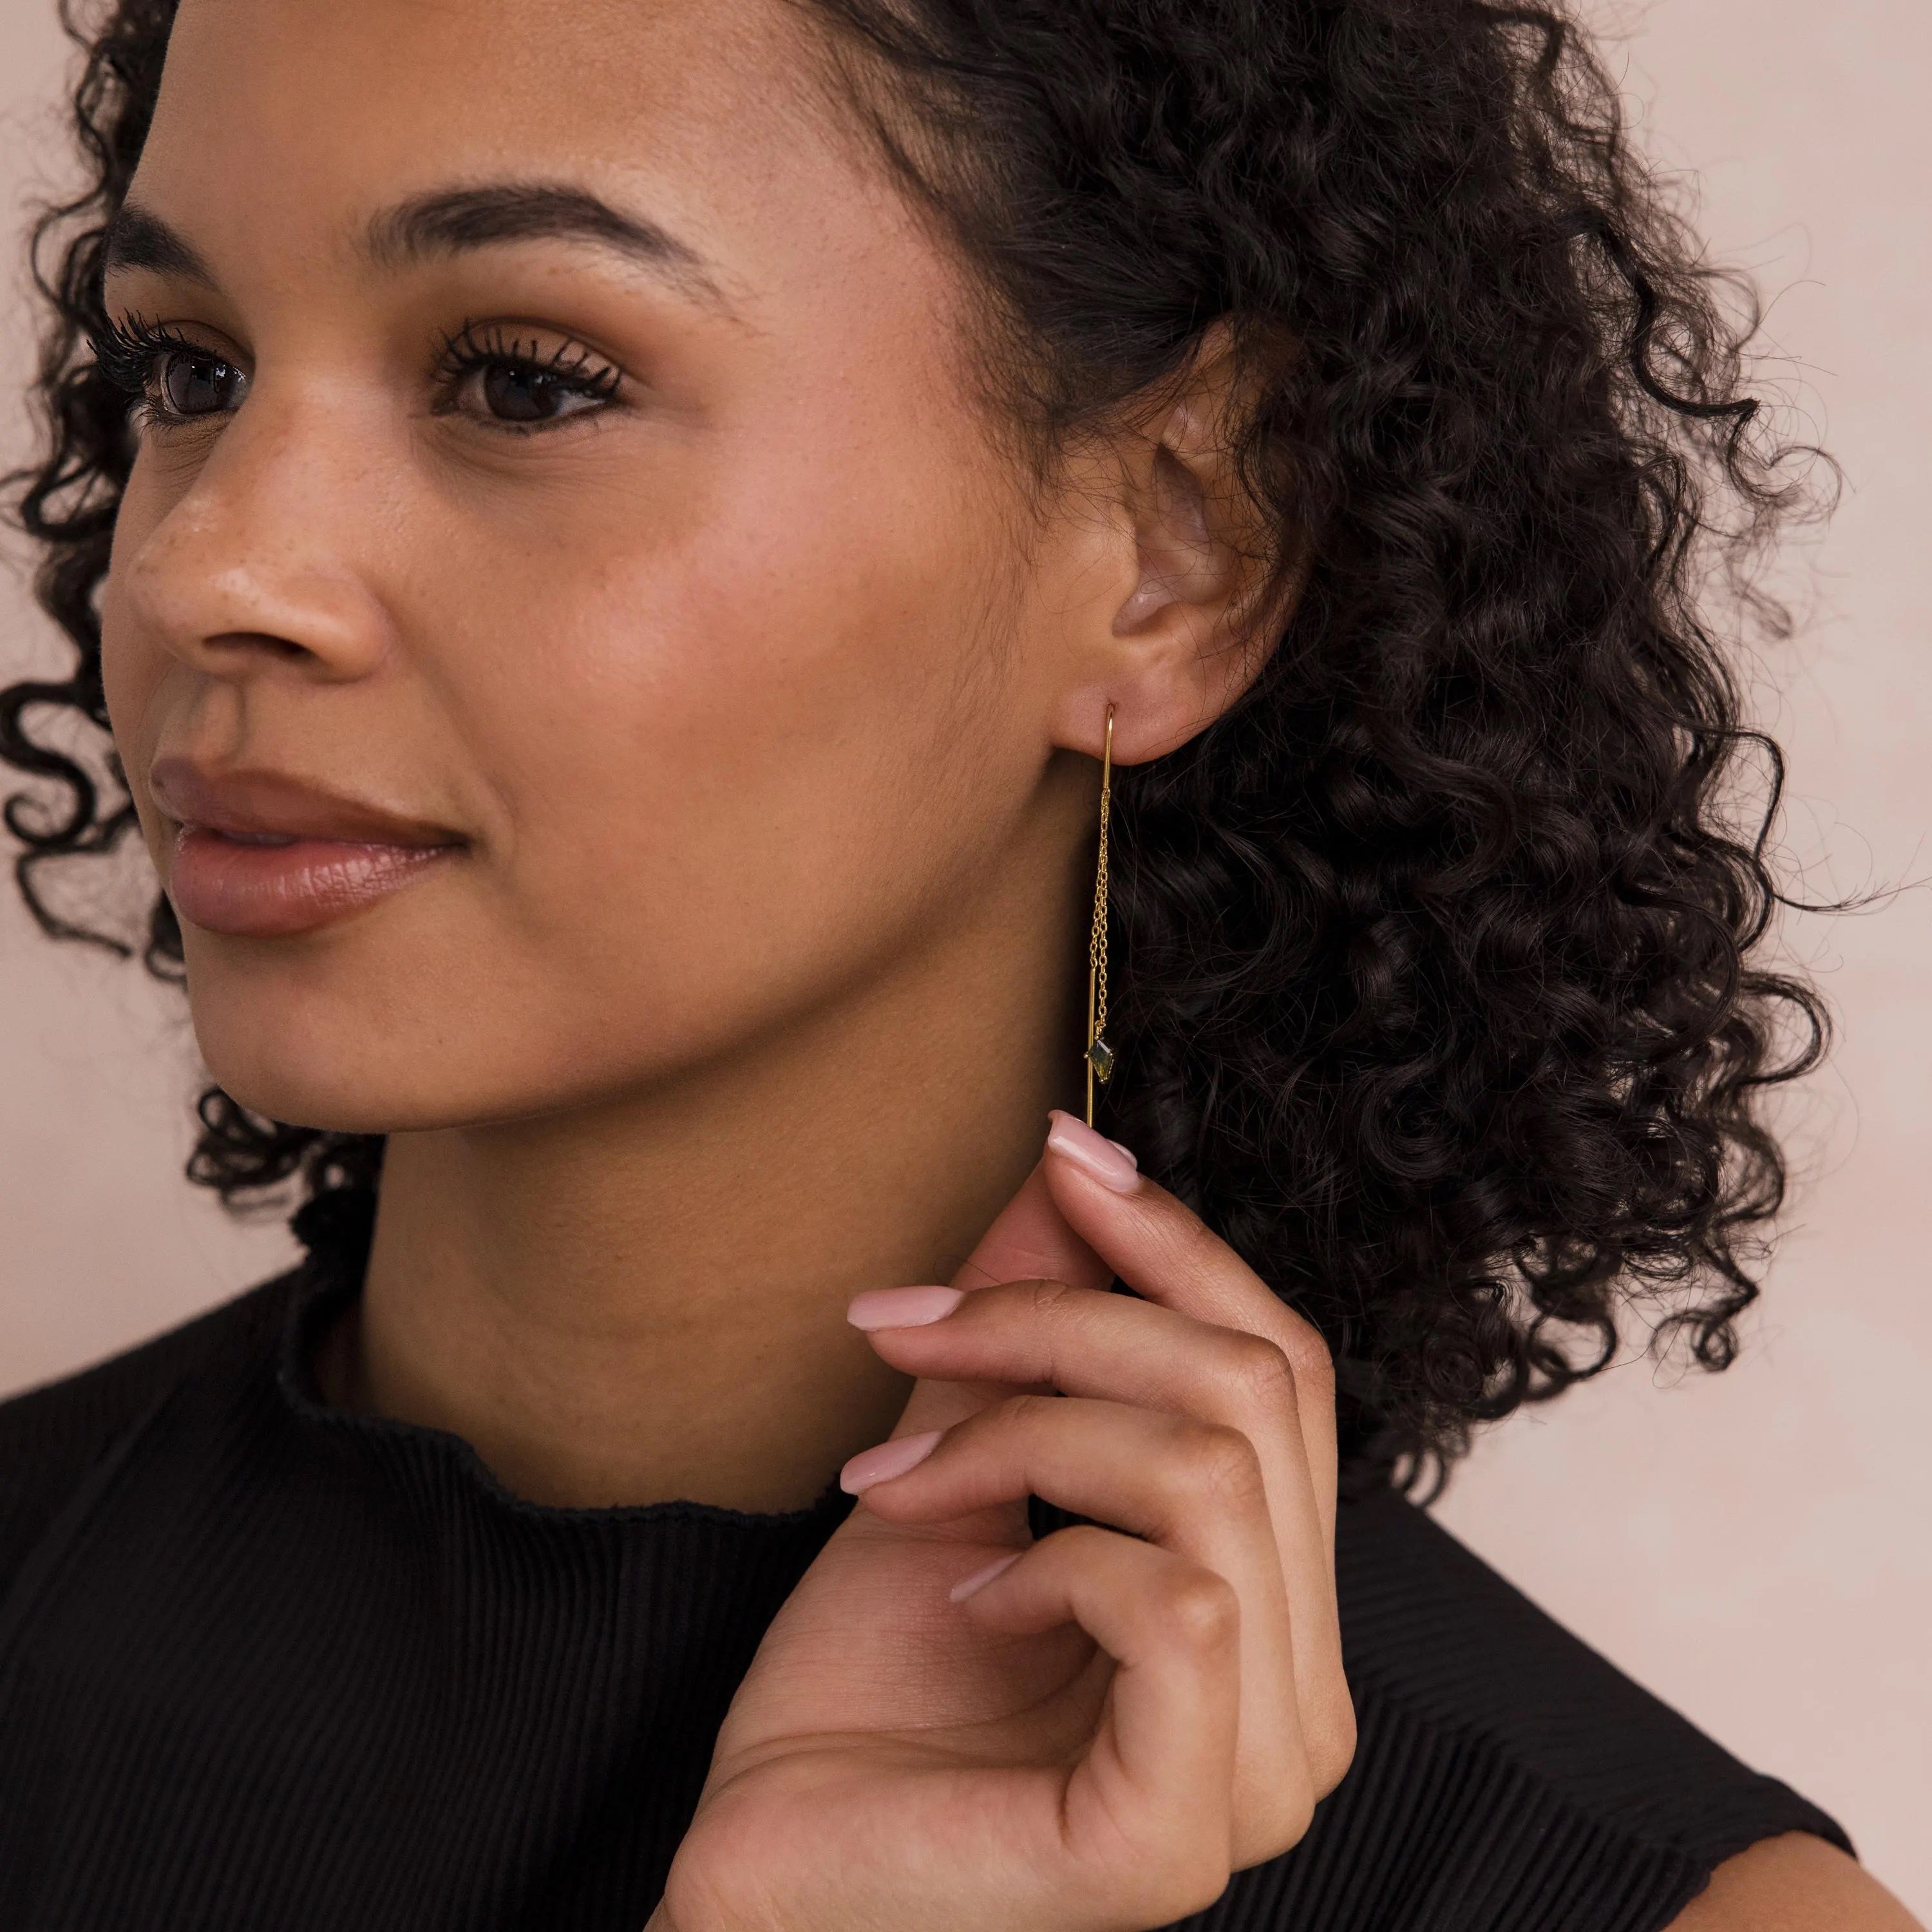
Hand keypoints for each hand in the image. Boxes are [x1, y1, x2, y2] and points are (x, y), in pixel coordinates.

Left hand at [652, 1110, 1353, 1931]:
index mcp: (1274, 1607)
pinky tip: (966, 1600)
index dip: (1179, 1243)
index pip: (1285, 1371)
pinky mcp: (1181, 1834)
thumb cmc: (863, 1700)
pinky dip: (1050, 1560)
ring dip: (1026, 1428)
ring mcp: (1259, 1776)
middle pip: (1254, 1393)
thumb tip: (1068, 1164)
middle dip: (1067, 1317)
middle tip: (913, 1323)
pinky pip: (1180, 1603)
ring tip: (897, 1475)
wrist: (765, 1875)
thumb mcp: (957, 1465)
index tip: (1063, 1150)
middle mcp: (1304, 1694)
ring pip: (1212, 1474)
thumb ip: (1031, 1333)